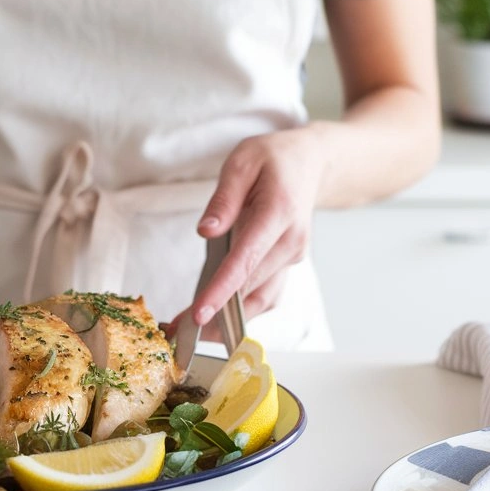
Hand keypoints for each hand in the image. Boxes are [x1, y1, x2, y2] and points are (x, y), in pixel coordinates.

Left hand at [161, 126, 326, 339]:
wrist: (309, 162)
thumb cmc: (272, 159)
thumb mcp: (242, 162)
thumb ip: (224, 200)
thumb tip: (206, 232)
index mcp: (279, 213)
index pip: (246, 260)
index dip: (221, 290)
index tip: (200, 313)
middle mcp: (291, 242)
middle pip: (252, 287)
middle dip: (218, 312)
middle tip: (180, 329)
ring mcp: (293, 256)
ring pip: (263, 299)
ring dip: (231, 321)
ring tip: (191, 331)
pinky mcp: (287, 263)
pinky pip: (266, 293)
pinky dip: (242, 310)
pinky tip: (215, 318)